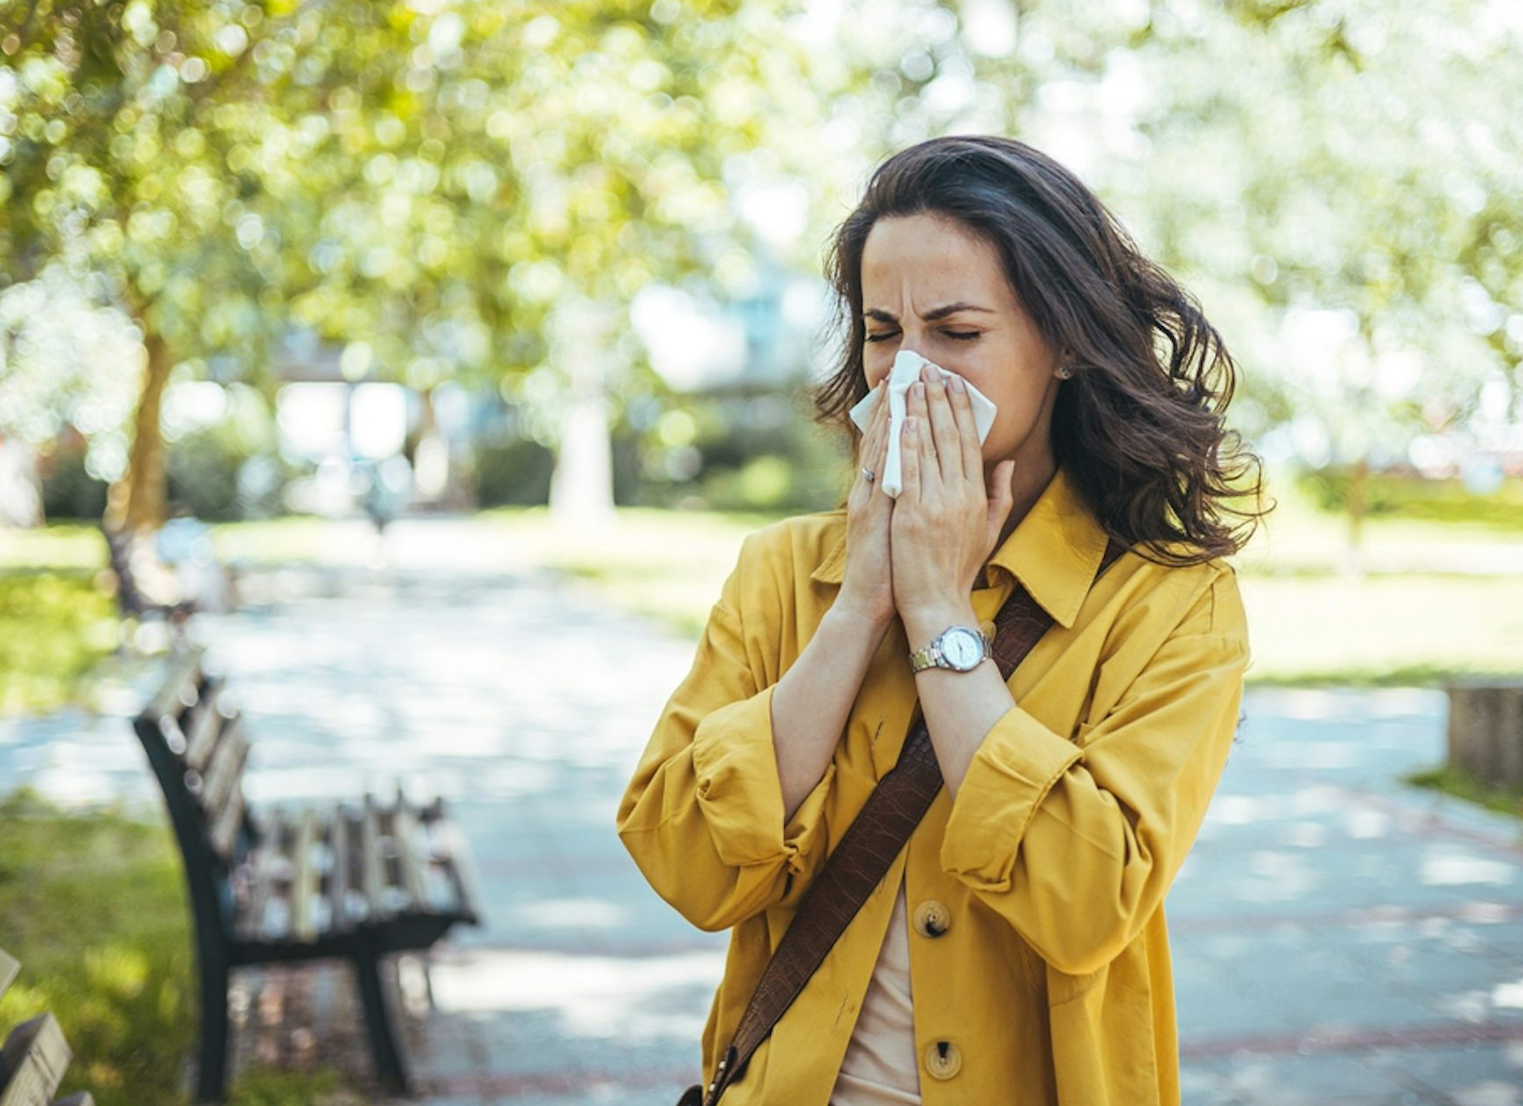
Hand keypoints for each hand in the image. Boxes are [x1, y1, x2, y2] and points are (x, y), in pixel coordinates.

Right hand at [835, 380, 895, 626]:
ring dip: (888, 414)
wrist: (869, 603)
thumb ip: (913, 502)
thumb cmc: (893, 571)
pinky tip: (897, 423)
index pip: (892, 446)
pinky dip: (886, 446)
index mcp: (880, 494)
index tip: (914, 385)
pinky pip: (879, 472)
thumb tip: (930, 481)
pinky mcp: (867, 512)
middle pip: (882, 438)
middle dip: (895, 403)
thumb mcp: (904, 530)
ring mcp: (867, 499)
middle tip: (906, 369)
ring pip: (878, 448)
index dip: (902, 415)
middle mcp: (870, 491)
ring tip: (899, 383)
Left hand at [891, 364, 1015, 631]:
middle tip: (931, 370)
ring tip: (912, 384)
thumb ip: (999, 494)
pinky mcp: (911, 515)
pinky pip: (909, 472)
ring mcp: (935, 505)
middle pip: (950, 437)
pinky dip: (906, 445)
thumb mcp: (989, 532)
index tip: (955, 384)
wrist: (938, 604)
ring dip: (920, 412)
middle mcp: (958, 496)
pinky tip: (902, 421)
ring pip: (928, 448)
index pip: (970, 443)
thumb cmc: (959, 571)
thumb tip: (1008, 462)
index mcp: (977, 497)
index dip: (962, 410)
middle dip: (940, 400)